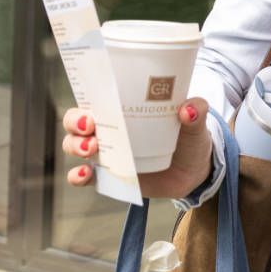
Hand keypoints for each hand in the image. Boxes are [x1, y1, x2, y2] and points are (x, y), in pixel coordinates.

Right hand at [62, 100, 213, 198]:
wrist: (193, 172)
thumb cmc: (188, 138)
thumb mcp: (195, 123)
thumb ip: (196, 111)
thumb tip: (189, 109)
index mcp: (124, 107)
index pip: (95, 95)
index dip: (85, 94)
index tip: (91, 99)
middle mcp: (109, 128)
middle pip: (76, 120)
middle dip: (76, 122)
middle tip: (91, 126)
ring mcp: (106, 152)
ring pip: (74, 145)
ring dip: (76, 145)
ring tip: (92, 149)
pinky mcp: (107, 176)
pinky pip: (82, 177)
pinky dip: (78, 176)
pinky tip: (85, 175)